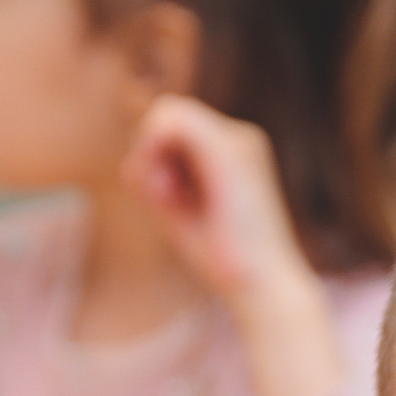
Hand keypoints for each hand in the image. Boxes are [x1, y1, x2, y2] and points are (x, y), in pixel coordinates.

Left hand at [124, 95, 322, 312]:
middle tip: (167, 199)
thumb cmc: (222, 258)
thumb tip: (134, 160)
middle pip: (166, 116)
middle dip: (151, 155)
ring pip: (166, 112)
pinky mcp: (229, 148)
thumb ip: (155, 181)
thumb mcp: (179, 212)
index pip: (172, 130)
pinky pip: (172, 117)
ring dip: (153, 155)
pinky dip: (156, 150)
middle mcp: (239, 137)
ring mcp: (238, 139)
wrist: (261, 284)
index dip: (154, 158)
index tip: (167, 200)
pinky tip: (169, 190)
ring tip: (174, 199)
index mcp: (232, 152)